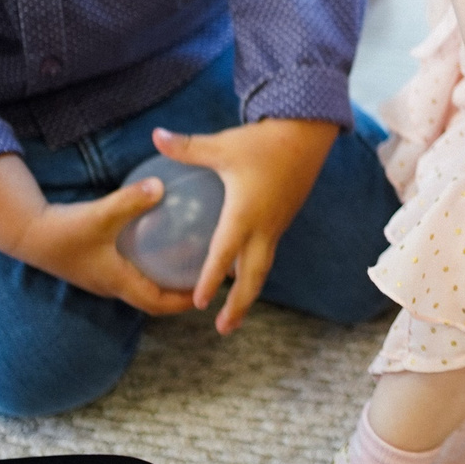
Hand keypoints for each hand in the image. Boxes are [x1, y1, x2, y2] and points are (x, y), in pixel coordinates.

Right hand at [0, 152, 192, 314]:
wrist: (26, 232)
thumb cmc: (63, 228)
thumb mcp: (100, 214)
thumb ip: (131, 200)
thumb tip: (162, 185)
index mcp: (118, 283)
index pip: (159, 304)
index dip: (185, 302)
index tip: (211, 292)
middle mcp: (113, 285)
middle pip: (155, 299)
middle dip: (182, 292)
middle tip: (210, 275)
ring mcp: (104, 276)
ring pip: (143, 284)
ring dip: (166, 278)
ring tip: (191, 259)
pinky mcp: (97, 263)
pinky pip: (132, 269)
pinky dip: (150, 262)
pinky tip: (161, 237)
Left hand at [151, 117, 340, 332]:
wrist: (309, 136)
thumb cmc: (263, 140)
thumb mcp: (223, 144)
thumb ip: (188, 147)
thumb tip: (156, 135)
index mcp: (245, 213)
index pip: (225, 253)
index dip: (211, 279)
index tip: (199, 303)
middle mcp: (263, 227)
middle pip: (252, 276)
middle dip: (239, 305)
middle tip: (222, 327)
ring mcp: (276, 226)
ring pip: (262, 269)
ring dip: (248, 294)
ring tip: (232, 317)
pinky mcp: (282, 221)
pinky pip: (266, 254)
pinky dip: (253, 273)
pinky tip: (240, 277)